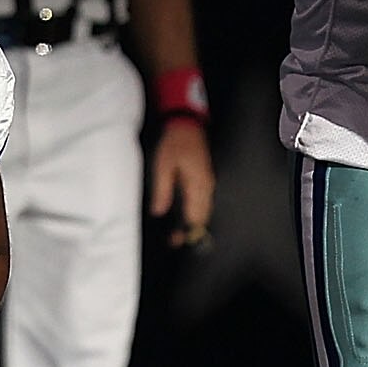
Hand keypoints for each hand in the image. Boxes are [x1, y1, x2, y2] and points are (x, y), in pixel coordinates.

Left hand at [148, 117, 215, 248]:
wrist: (188, 125)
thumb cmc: (174, 144)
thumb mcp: (163, 166)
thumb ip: (162, 190)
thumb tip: (159, 211)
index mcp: (198, 184)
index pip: (195, 215)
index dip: (186, 231)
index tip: (176, 241)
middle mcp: (207, 186)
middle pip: (202, 215)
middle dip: (191, 230)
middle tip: (174, 241)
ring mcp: (208, 182)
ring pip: (204, 209)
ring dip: (193, 221)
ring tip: (178, 232)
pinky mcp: (205, 178)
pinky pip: (203, 200)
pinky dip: (195, 211)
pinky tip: (184, 215)